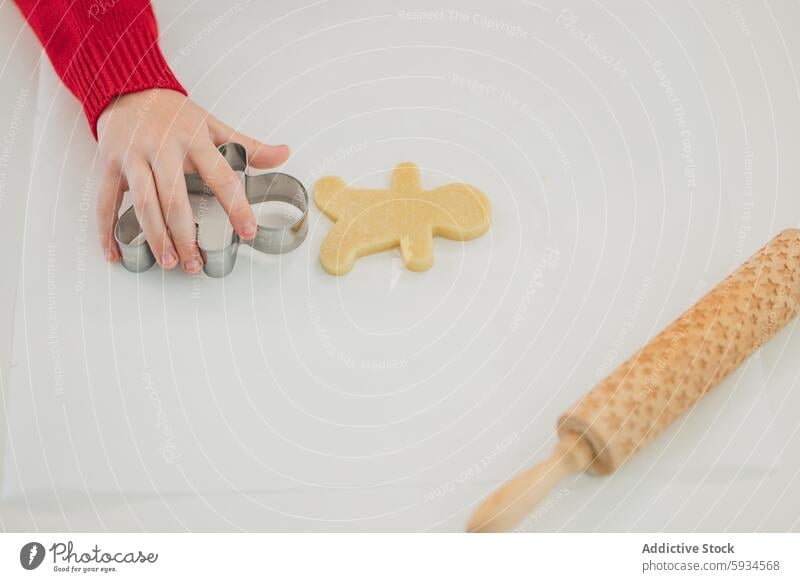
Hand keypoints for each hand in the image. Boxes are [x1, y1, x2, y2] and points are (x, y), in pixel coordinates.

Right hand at [95, 89, 289, 272]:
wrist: (127, 86)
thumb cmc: (174, 113)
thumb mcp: (213, 125)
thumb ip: (248, 146)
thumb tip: (284, 153)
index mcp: (193, 139)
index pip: (221, 176)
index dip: (236, 206)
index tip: (248, 231)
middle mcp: (162, 148)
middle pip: (175, 198)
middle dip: (185, 235)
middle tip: (196, 264)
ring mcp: (133, 156)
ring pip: (143, 202)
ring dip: (155, 236)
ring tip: (169, 262)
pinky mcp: (109, 163)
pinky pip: (105, 200)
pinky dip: (106, 229)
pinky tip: (114, 254)